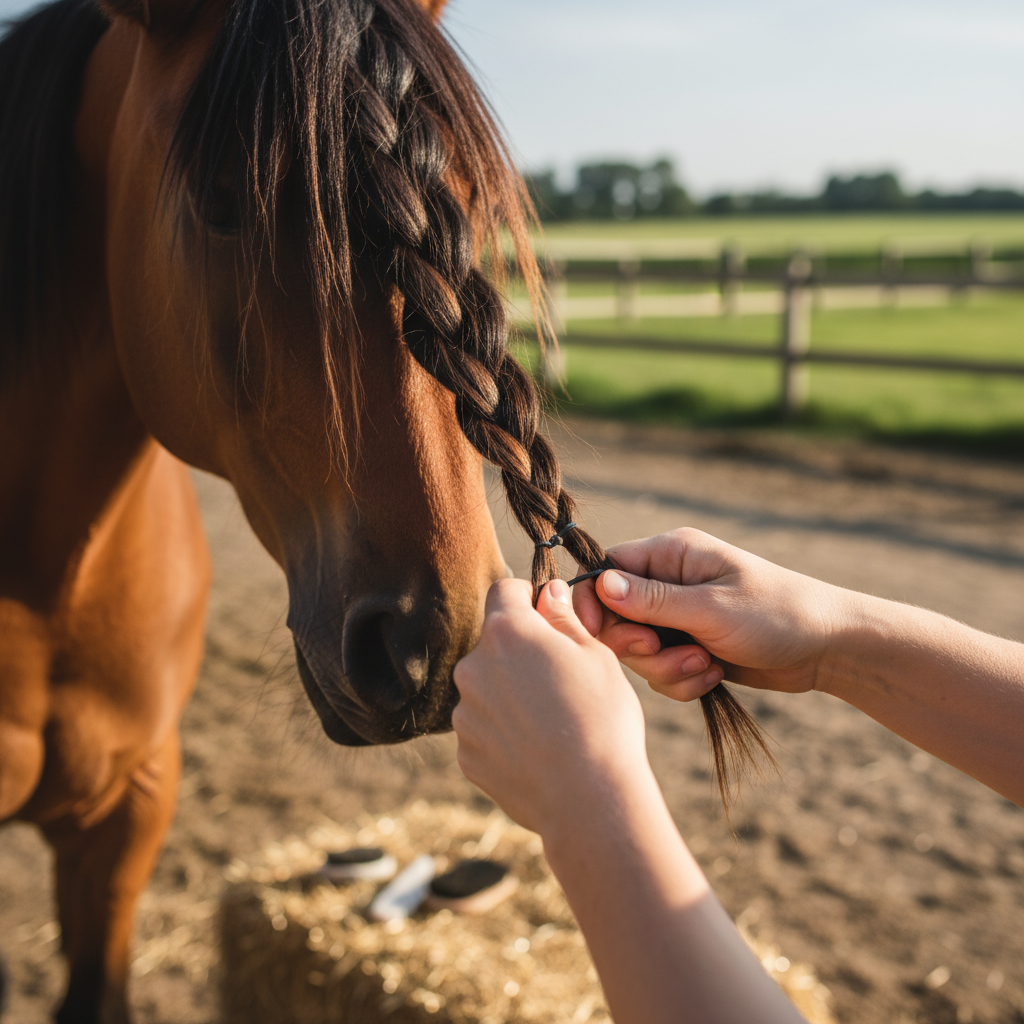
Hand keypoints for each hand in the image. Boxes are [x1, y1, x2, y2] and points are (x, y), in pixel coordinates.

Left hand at [453, 577, 653, 836]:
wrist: (589, 799)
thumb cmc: (602, 718)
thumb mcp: (596, 656)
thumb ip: (563, 619)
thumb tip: (549, 595)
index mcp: (507, 632)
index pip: (504, 591)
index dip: (528, 599)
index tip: (549, 617)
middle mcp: (473, 667)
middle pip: (495, 645)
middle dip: (521, 653)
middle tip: (562, 681)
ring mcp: (465, 714)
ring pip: (488, 690)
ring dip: (511, 695)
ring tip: (553, 724)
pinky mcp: (466, 754)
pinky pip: (484, 731)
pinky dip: (505, 735)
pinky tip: (539, 752)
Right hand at [572, 528, 838, 701]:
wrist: (828, 647)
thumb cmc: (776, 614)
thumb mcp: (711, 608)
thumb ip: (652, 600)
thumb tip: (599, 584)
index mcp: (670, 554)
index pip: (606, 570)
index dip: (595, 605)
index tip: (601, 637)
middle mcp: (669, 581)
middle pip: (615, 616)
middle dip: (638, 646)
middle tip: (667, 654)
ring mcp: (679, 615)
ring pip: (638, 649)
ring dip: (665, 668)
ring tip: (703, 667)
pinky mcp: (689, 645)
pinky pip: (661, 669)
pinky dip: (681, 680)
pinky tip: (712, 676)